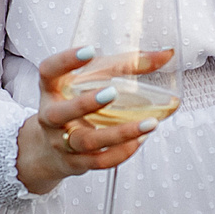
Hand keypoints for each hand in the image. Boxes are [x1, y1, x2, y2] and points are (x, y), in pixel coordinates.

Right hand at [16, 46, 167, 194]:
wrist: (48, 149)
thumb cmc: (75, 103)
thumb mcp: (90, 81)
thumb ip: (125, 66)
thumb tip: (166, 55)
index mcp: (51, 89)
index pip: (49, 71)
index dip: (66, 60)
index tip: (89, 50)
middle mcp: (50, 116)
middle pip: (61, 113)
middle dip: (86, 104)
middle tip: (112, 92)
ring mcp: (61, 142)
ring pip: (87, 141)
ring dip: (120, 133)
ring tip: (149, 123)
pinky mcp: (75, 163)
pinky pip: (99, 161)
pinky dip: (122, 152)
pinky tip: (140, 140)